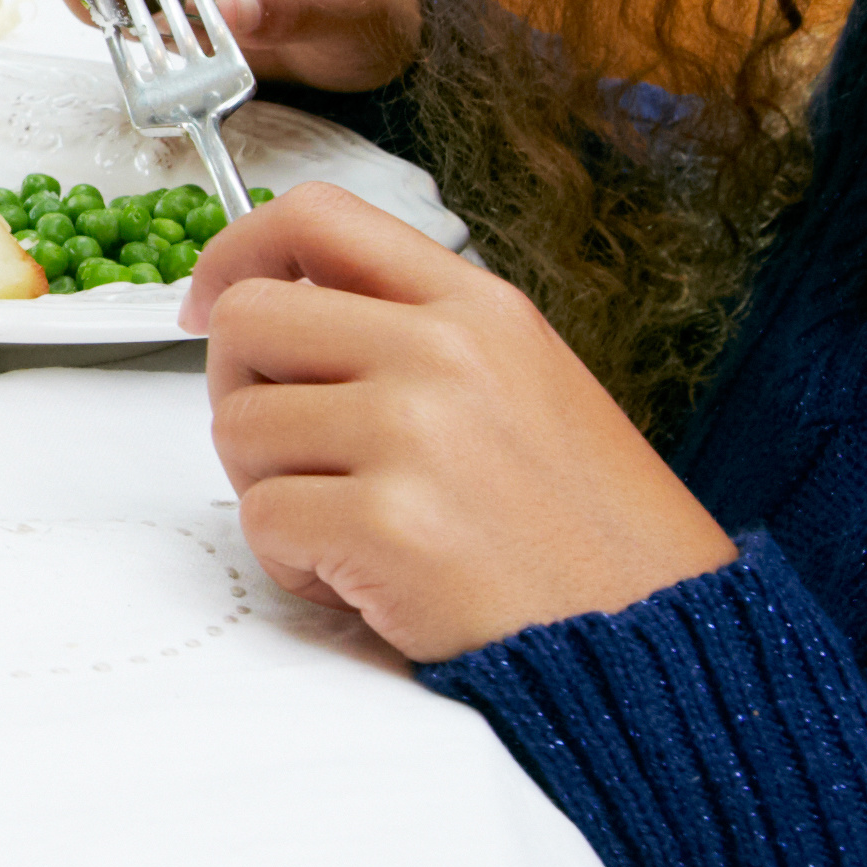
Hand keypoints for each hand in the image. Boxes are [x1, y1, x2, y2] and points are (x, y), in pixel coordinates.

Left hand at [182, 184, 734, 659]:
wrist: (656, 647)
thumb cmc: (588, 537)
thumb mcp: (526, 387)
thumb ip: (417, 336)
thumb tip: (289, 309)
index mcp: (479, 309)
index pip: (316, 219)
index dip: (236, 255)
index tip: (210, 303)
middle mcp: (444, 352)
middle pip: (248, 320)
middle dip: (241, 392)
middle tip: (293, 455)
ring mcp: (413, 433)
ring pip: (239, 426)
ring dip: (274, 490)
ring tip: (358, 531)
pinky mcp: (385, 524)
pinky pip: (262, 520)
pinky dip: (296, 563)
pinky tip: (368, 580)